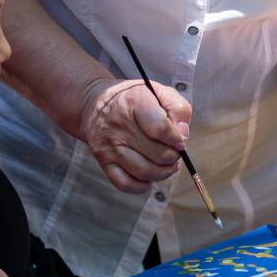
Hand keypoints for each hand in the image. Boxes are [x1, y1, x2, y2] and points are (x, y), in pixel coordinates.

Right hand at [77, 78, 190, 193]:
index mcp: (134, 103)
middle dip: (174, 157)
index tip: (180, 140)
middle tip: (174, 152)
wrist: (93, 104)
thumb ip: (177, 108)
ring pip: (145, 172)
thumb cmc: (132, 98)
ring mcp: (110, 146)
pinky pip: (125, 184)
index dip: (177, 139)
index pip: (160, 129)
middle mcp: (120, 126)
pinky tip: (149, 176)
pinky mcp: (103, 161)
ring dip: (163, 172)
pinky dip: (142, 186)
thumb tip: (183, 134)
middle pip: (157, 154)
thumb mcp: (157, 91)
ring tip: (167, 165)